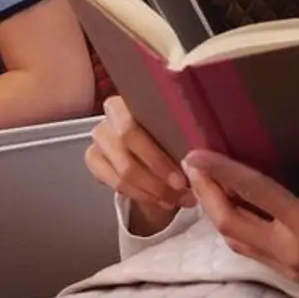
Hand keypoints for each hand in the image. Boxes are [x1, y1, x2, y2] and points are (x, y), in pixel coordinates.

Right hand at [84, 96, 192, 235]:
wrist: (153, 153)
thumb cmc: (172, 137)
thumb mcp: (181, 131)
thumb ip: (186, 134)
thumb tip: (205, 154)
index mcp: (134, 97)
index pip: (138, 121)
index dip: (159, 152)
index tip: (184, 171)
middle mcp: (111, 114)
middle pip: (128, 144)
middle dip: (157, 172)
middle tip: (182, 188)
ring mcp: (100, 137)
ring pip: (123, 170)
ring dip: (153, 190)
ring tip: (179, 198)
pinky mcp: (93, 158)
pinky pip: (116, 184)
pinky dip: (142, 195)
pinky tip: (162, 200)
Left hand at [184, 143, 298, 297]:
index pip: (256, 193)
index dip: (223, 171)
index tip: (197, 154)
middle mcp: (293, 251)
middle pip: (230, 224)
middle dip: (206, 193)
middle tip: (192, 165)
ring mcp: (291, 268)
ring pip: (236, 241)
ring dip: (216, 212)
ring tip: (207, 183)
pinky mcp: (294, 275)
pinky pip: (252, 252)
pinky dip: (235, 227)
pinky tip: (236, 208)